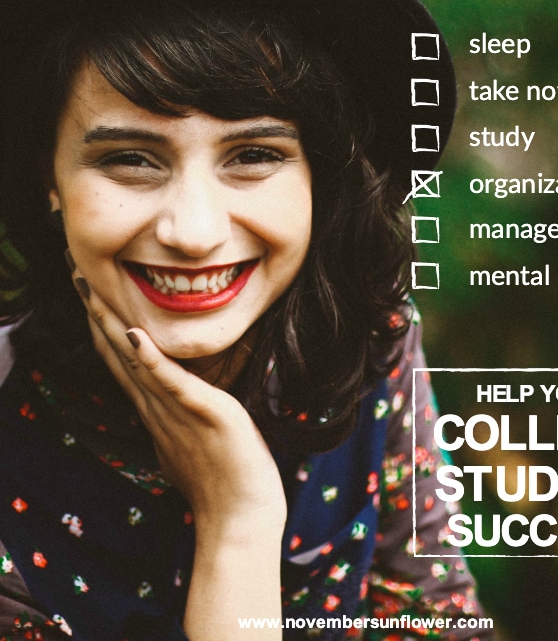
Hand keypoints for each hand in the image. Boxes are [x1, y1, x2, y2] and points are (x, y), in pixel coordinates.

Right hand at [70, 267, 286, 536]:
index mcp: (156, 413)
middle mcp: (156, 409)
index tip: (90, 296)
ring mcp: (174, 411)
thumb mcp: (192, 443)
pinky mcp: (200, 410)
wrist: (241, 517)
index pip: (122, 364)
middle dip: (98, 315)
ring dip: (111, 324)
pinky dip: (150, 357)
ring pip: (135, 361)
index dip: (103, 329)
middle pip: (118, 355)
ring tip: (91, 291)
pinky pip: (170, 380)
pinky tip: (132, 333)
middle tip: (78, 277)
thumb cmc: (225, 483)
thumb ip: (178, 421)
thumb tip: (171, 412)